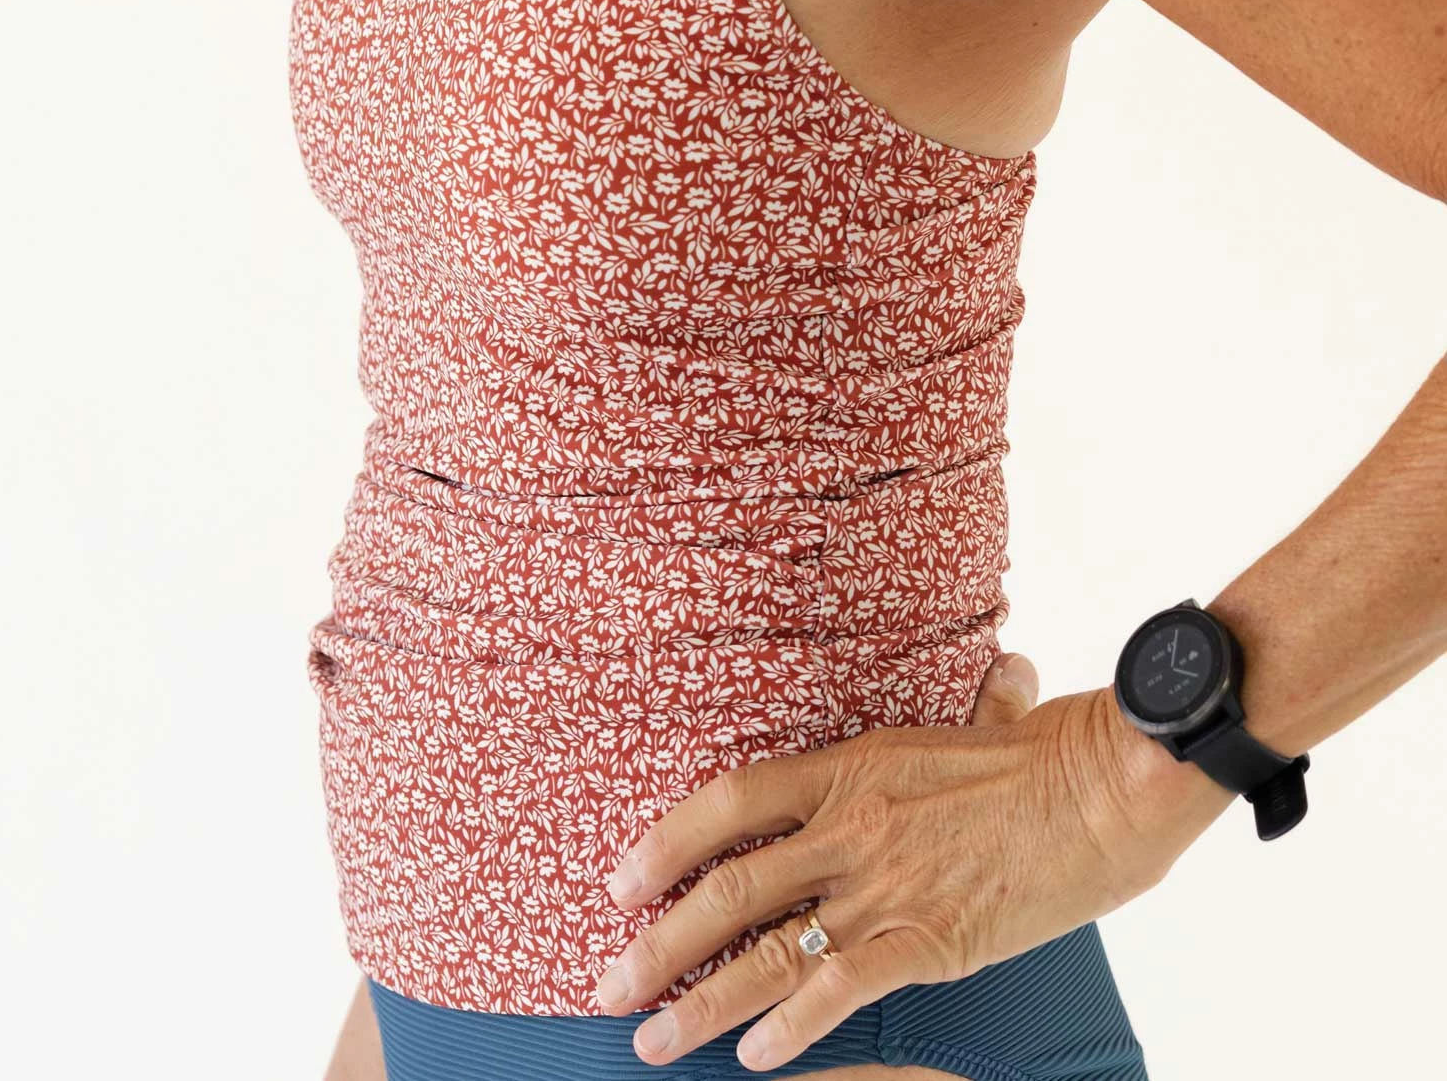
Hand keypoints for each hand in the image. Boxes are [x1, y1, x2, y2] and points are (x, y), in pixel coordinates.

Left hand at [596, 655, 1225, 1070]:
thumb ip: (957, 708)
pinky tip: (756, 1056)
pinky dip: (791, 1027)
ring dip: (700, 1003)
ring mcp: (885, 886)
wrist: (1106, 786)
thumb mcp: (974, 719)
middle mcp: (850, 826)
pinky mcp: (929, 941)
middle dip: (658, 944)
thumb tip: (1003, 670)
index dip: (666, 843)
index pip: (730, 801)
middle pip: (728, 887)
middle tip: (608, 985)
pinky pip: (840, 990)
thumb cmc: (1046, 751)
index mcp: (849, 766)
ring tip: (653, 1041)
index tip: (620, 881)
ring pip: (766, 950)